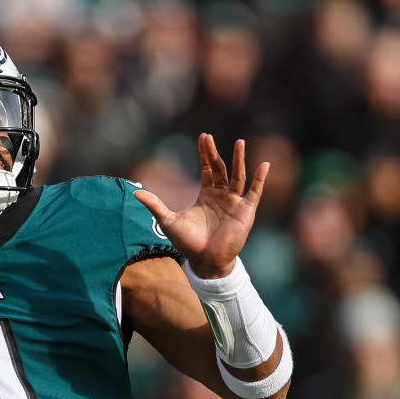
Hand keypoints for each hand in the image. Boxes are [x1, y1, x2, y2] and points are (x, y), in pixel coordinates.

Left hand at [133, 134, 268, 278]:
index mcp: (207, 194)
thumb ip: (155, 205)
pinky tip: (264, 165)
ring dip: (239, 160)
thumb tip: (135, 193)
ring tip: (240, 142)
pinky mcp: (245, 212)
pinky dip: (260, 179)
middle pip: (220, 168)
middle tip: (209, 137)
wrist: (205, 261)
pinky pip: (254, 192)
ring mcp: (235, 202)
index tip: (203, 137)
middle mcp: (222, 195)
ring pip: (238, 176)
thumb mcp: (168, 221)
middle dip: (214, 153)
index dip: (205, 153)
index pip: (208, 168)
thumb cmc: (188, 242)